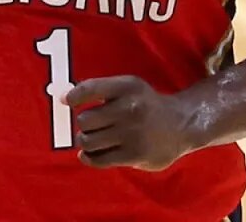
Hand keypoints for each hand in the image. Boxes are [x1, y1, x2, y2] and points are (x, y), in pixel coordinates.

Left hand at [64, 76, 198, 171]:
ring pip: (88, 141)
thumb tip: (64, 97)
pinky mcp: (134, 154)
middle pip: (84, 120)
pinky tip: (91, 153)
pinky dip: (89, 157)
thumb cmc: (146, 105)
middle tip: (91, 126)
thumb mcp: (129, 87)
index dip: (73, 97)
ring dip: (86, 141)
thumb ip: (99, 90)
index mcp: (127, 86)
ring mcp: (132, 133)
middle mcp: (130, 108)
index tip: (67, 102)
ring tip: (93, 139)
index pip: (89, 89)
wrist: (181, 124)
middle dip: (84, 124)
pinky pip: (99, 159)